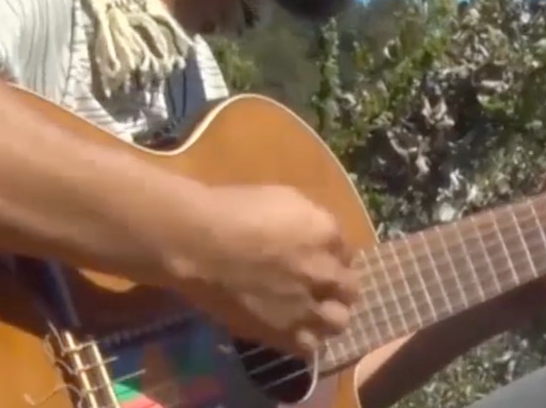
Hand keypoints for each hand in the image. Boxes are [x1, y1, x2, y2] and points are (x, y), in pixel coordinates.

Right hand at [167, 184, 359, 357]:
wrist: (196, 244)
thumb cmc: (232, 210)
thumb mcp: (282, 198)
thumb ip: (309, 221)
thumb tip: (316, 238)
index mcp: (326, 233)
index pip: (347, 252)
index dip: (333, 257)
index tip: (318, 259)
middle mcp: (324, 272)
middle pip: (350, 289)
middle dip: (338, 288)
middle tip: (318, 287)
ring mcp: (306, 306)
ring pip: (338, 322)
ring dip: (328, 316)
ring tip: (310, 313)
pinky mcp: (283, 333)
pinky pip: (310, 347)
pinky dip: (305, 340)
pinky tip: (291, 331)